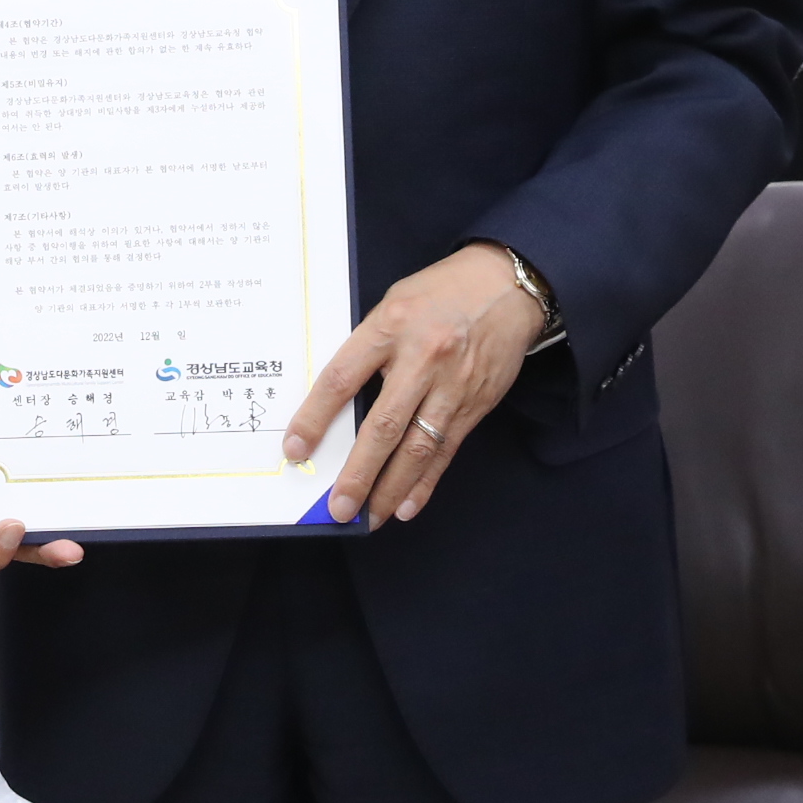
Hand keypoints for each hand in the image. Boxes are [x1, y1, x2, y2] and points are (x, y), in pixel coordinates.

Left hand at [282, 244, 546, 528]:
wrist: (507, 284)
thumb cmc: (441, 291)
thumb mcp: (394, 303)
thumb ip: (368, 344)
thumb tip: (337, 396)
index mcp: (389, 327)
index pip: (341, 379)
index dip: (315, 418)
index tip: (295, 449)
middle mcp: (421, 359)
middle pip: (382, 426)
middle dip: (358, 473)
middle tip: (338, 508)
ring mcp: (451, 386)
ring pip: (416, 448)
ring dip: (390, 488)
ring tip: (369, 517)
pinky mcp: (475, 404)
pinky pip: (446, 451)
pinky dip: (425, 483)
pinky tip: (406, 506)